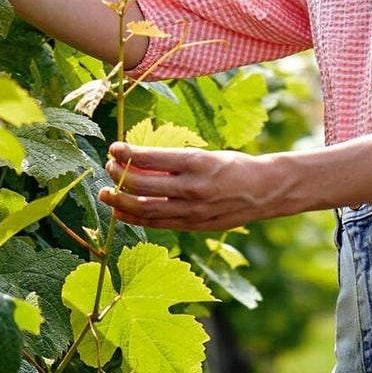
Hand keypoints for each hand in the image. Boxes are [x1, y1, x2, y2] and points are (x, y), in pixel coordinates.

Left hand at [99, 142, 280, 230]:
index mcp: (198, 162)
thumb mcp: (207, 155)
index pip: (152, 158)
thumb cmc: (234, 166)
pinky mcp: (194, 225)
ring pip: (145, 208)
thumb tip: (138, 162)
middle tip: (107, 167)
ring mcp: (193, 210)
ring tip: (106, 192)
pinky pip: (158, 223)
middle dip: (119, 176)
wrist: (265, 191)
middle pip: (143, 185)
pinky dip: (135, 218)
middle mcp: (194, 187)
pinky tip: (122, 211)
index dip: (128, 153)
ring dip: (120, 201)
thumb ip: (175, 163)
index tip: (114, 147)